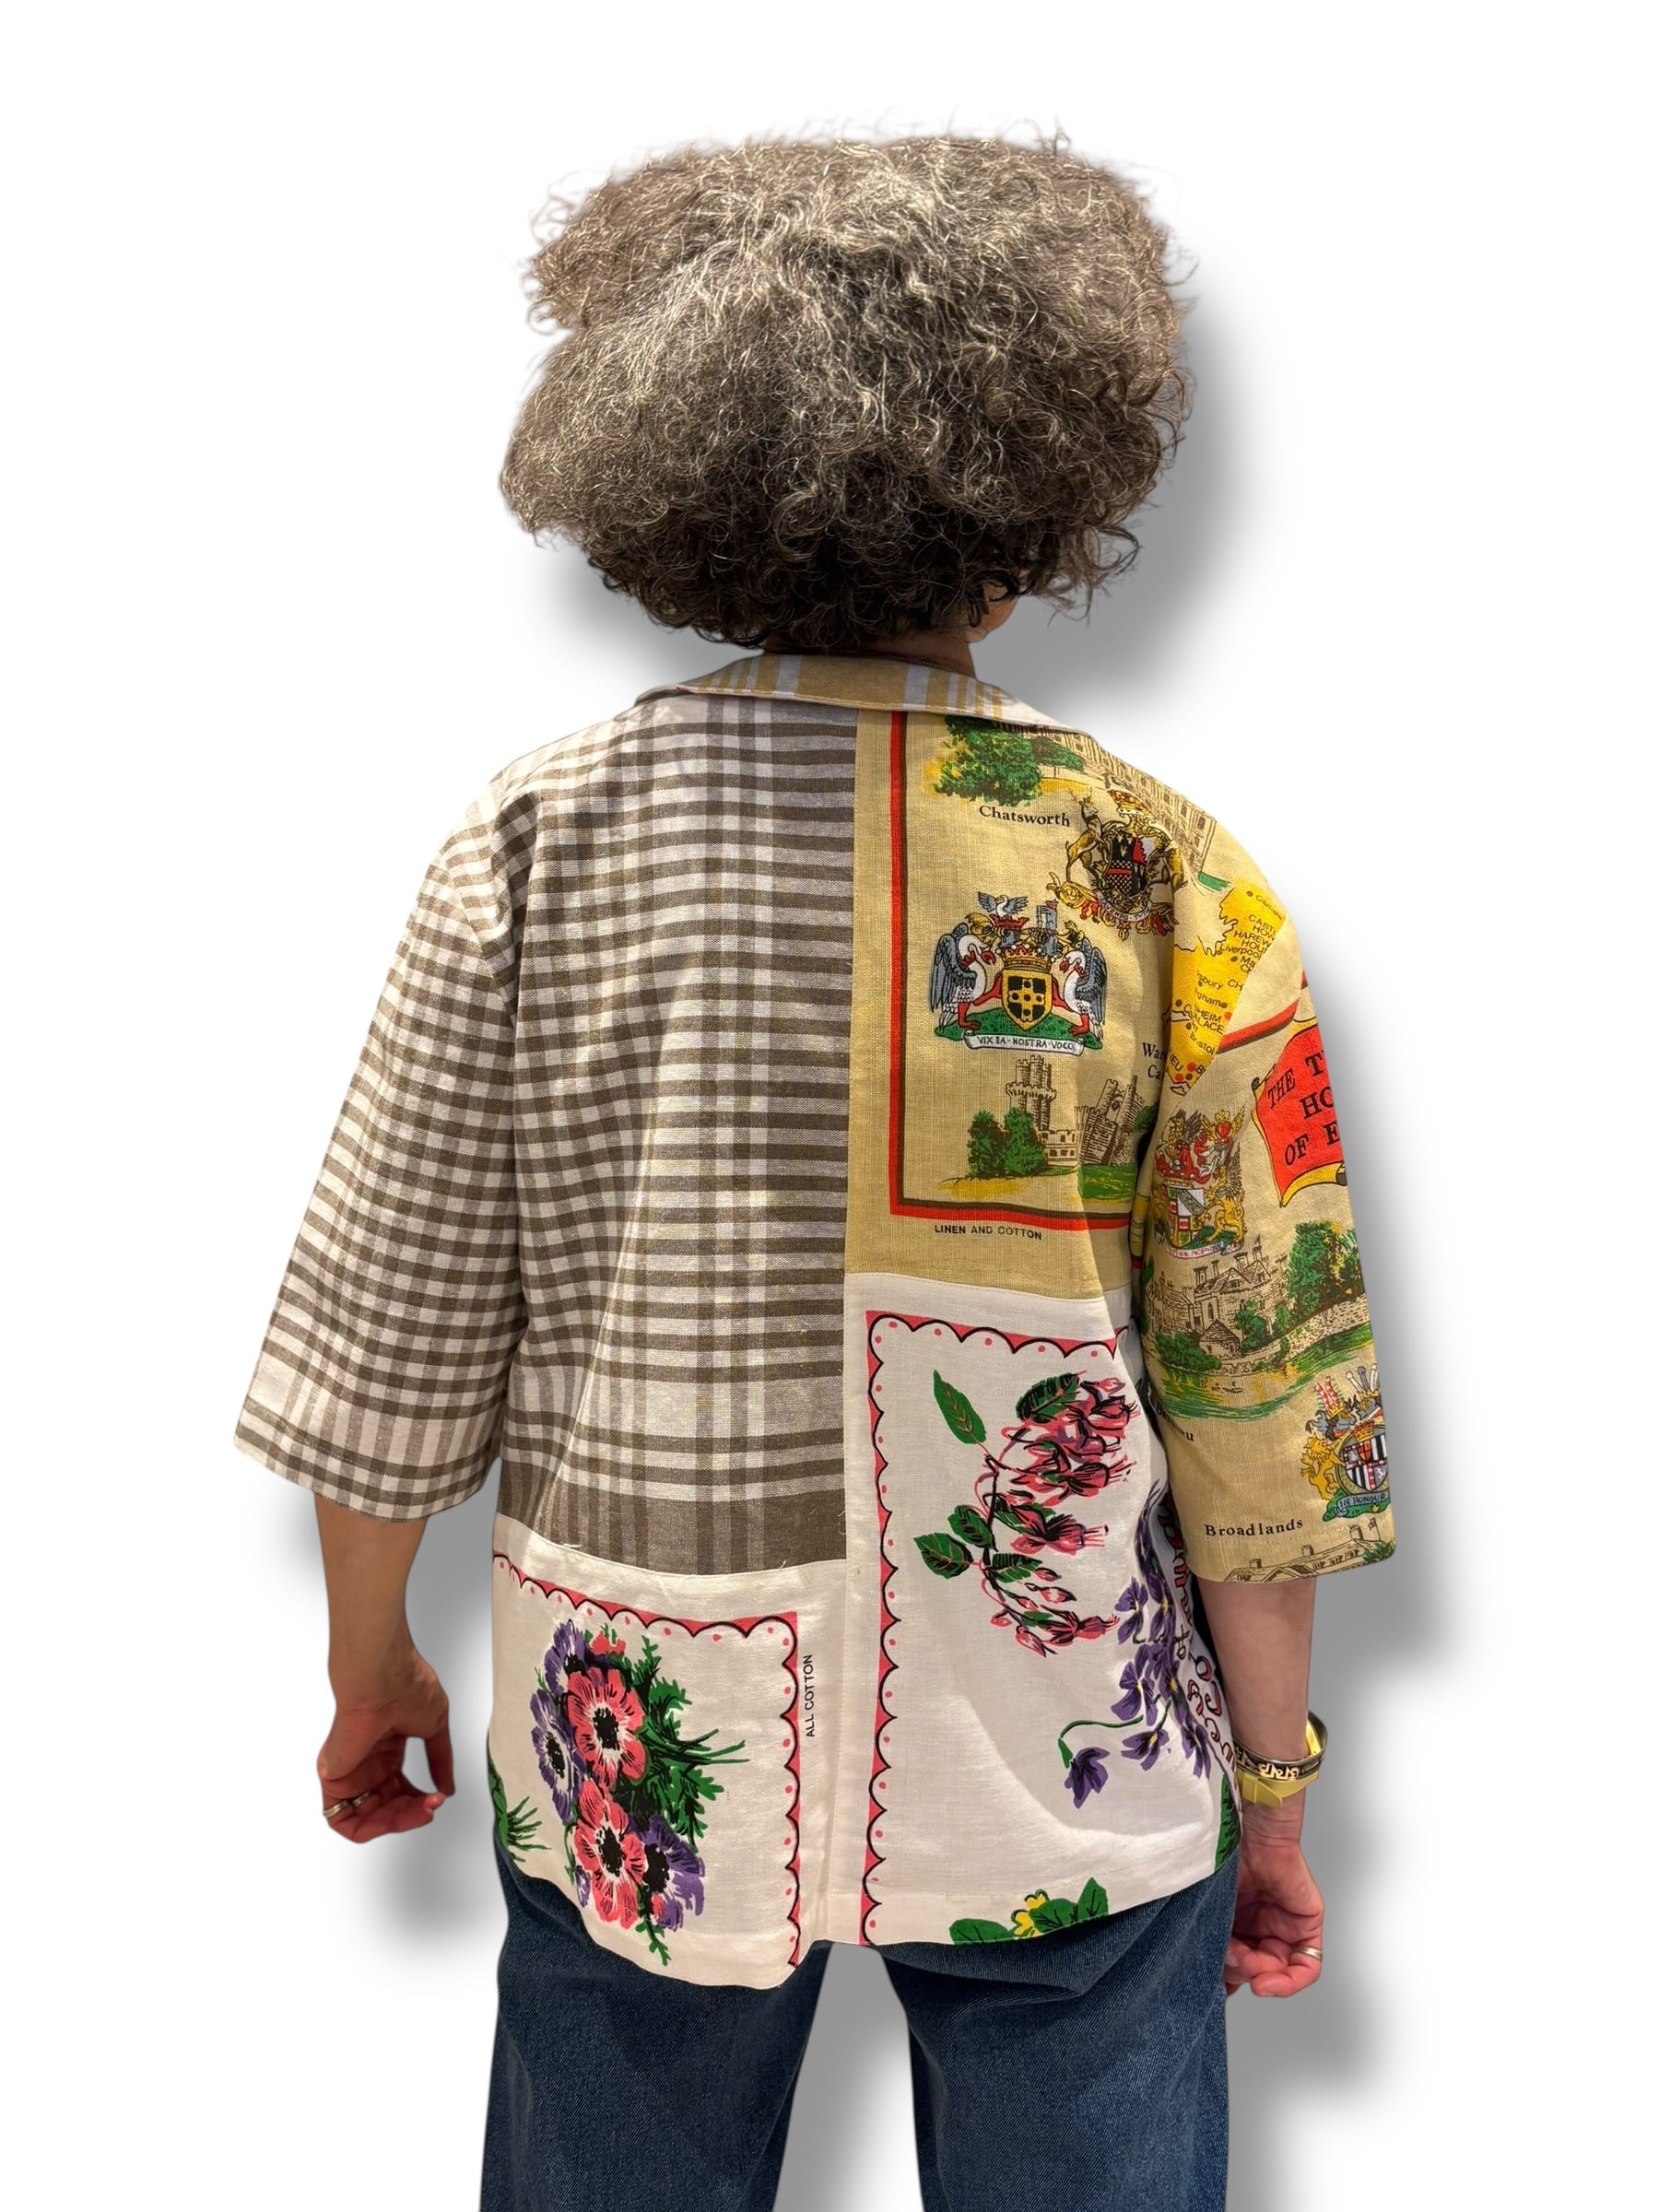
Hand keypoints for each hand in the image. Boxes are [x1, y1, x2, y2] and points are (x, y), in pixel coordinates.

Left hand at [317, 1646, 454, 1842]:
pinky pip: (345, 1822)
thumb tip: (446, 1786)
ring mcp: (351, 1772)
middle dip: (414, 1812)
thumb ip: (440, 1760)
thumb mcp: (433, 1727)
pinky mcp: (334, 1779)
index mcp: (386, 1750)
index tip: (439, 1796)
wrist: (381, 1677)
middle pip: (389, 1806)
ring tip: (422, 1810)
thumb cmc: (405, 1686)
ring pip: (370, 1818)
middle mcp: (367, 1763)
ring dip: (399, 1822)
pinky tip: (394, 1819)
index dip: (421, 1799)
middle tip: (433, 1806)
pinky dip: (370, 1829)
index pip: (401, 1789)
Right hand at [1225, 1800, 1323, 1996]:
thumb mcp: (1212, 1908)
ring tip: (1247, 1961)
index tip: (1213, 1991)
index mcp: (1232, 1921)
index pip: (1233, 1965)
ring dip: (1262, 1975)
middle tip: (1230, 1961)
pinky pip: (1307, 1967)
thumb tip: (1221, 1980)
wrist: (1249, 1829)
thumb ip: (1215, 1942)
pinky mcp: (1307, 1924)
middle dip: (1241, 1972)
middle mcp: (1257, 1927)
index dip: (1224, 1983)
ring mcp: (1283, 1927)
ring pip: (1278, 1972)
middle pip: (1254, 1971)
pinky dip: (1291, 1980)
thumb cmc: (1223, 1856)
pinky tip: (1271, 1979)